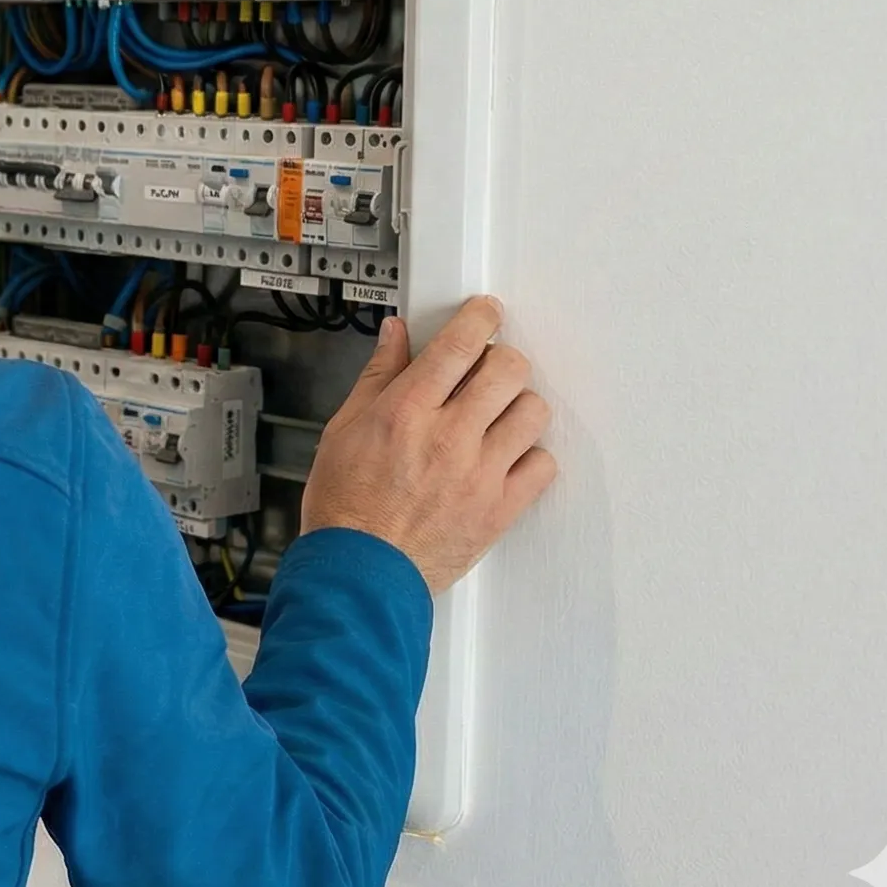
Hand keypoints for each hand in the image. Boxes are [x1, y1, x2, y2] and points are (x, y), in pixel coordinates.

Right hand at [301, 296, 555, 593]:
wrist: (359, 572)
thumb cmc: (345, 507)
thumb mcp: (343, 429)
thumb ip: (378, 377)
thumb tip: (395, 338)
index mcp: (406, 412)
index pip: (460, 345)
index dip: (480, 318)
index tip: (486, 313)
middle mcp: (448, 437)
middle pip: (508, 369)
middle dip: (501, 358)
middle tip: (488, 368)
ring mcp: (480, 474)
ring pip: (532, 411)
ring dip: (517, 404)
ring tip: (497, 415)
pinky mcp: (500, 508)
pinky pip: (543, 465)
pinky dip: (531, 455)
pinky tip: (506, 456)